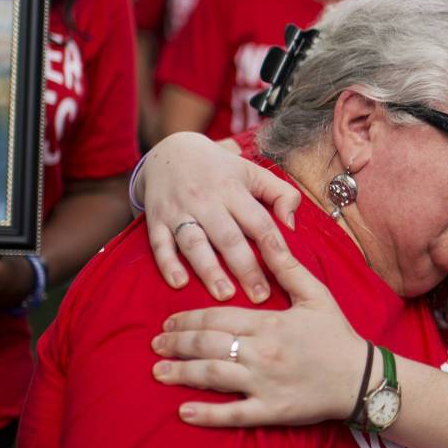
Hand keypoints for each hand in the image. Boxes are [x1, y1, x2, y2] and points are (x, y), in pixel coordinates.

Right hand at [140, 132, 302, 301]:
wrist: (170, 151)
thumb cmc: (220, 168)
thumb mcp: (253, 171)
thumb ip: (281, 193)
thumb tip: (292, 224)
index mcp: (233, 189)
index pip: (258, 221)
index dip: (273, 246)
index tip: (286, 271)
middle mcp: (206, 200)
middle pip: (228, 237)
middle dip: (245, 268)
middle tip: (260, 296)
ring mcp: (179, 210)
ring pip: (195, 243)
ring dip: (209, 270)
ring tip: (224, 295)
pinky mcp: (156, 220)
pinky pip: (160, 244)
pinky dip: (167, 264)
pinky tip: (179, 283)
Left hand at [150, 231, 365, 427]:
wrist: (360, 379)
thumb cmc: (336, 335)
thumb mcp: (315, 295)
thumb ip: (286, 267)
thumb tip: (268, 235)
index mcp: (269, 323)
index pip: (217, 318)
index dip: (188, 319)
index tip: (168, 322)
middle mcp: (261, 353)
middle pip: (207, 345)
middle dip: (177, 344)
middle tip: (155, 345)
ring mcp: (264, 384)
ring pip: (213, 377)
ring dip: (181, 374)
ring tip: (158, 372)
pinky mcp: (271, 410)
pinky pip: (233, 414)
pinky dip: (206, 414)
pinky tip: (183, 412)